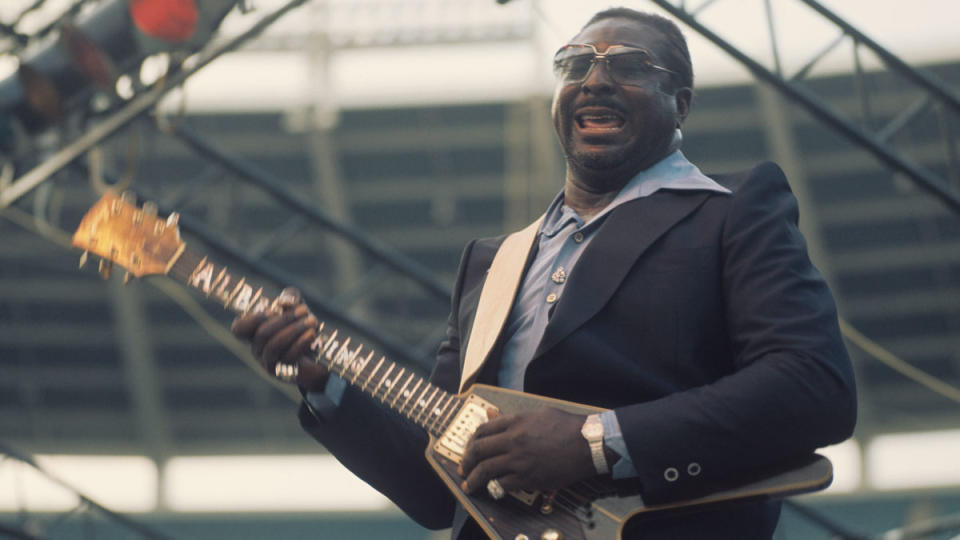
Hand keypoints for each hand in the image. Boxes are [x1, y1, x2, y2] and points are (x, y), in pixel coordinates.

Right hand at [230, 287, 328, 389]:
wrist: (319, 354)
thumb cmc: (302, 326)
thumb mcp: (298, 307)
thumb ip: (291, 297)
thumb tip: (285, 302)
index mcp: (255, 331)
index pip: (239, 329)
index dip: (251, 319)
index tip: (271, 310)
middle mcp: (258, 348)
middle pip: (262, 334)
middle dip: (284, 319)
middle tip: (304, 310)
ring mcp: (269, 362)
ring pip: (274, 346)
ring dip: (294, 330)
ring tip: (312, 320)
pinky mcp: (283, 372)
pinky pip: (288, 358)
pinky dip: (301, 343)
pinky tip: (312, 334)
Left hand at [458, 408, 594, 494]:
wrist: (587, 444)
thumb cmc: (567, 426)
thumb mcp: (539, 413)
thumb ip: (513, 417)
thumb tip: (492, 414)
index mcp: (515, 422)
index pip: (483, 430)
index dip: (472, 440)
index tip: (470, 447)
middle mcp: (513, 440)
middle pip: (478, 450)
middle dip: (467, 460)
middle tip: (463, 467)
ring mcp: (519, 460)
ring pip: (485, 470)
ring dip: (473, 479)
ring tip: (469, 484)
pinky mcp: (528, 478)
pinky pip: (502, 485)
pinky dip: (494, 487)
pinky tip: (492, 489)